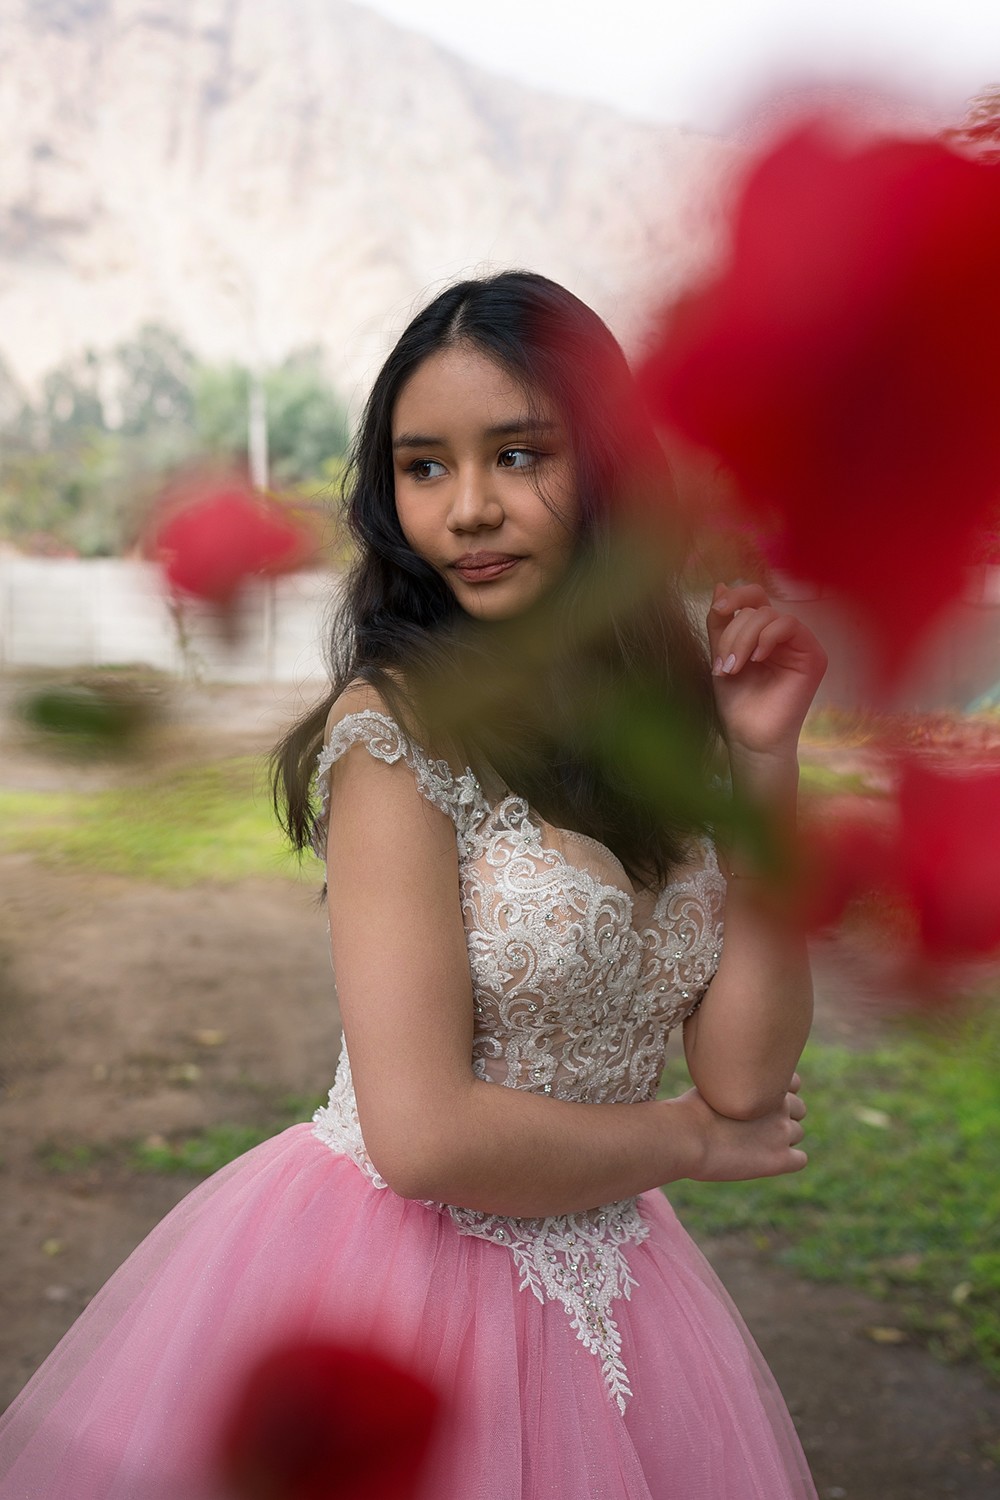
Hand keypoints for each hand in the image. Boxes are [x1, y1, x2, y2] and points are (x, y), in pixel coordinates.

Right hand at [669, 1073, 807, 1181]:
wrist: (686, 1136)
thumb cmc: (690, 1109)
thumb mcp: (713, 1083)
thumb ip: (735, 1084)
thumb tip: (732, 1087)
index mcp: (766, 1081)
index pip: (793, 1083)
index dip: (777, 1094)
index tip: (759, 1103)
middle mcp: (780, 1104)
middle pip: (798, 1109)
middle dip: (780, 1116)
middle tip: (754, 1127)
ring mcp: (782, 1132)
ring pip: (797, 1134)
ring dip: (782, 1139)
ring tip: (753, 1145)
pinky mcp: (780, 1159)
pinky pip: (799, 1159)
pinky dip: (787, 1161)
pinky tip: (764, 1162)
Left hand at [707, 583, 826, 760]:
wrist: (749, 737)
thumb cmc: (736, 702)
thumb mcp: (721, 654)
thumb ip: (721, 622)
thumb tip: (720, 585)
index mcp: (762, 634)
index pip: (754, 598)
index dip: (735, 597)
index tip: (718, 610)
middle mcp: (783, 636)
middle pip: (759, 607)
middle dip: (734, 631)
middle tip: (723, 664)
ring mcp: (799, 645)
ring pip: (771, 616)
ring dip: (744, 638)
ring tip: (733, 668)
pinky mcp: (813, 657)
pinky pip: (791, 626)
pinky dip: (768, 637)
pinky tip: (756, 660)